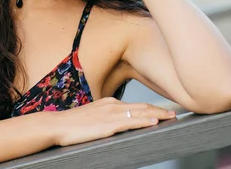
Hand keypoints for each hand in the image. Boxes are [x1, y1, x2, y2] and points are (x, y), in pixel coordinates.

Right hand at [51, 98, 175, 146]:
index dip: (151, 108)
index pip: (135, 105)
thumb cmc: (71, 124)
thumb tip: (113, 126)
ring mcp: (111, 114)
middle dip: (160, 111)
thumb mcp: (91, 117)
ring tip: (171, 118)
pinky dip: (145, 121)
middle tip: (174, 114)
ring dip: (158, 115)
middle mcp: (112, 106)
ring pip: (140, 113)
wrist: (57, 126)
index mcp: (108, 103)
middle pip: (142, 107)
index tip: (163, 112)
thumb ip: (104, 119)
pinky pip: (131, 122)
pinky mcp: (108, 125)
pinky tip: (155, 123)